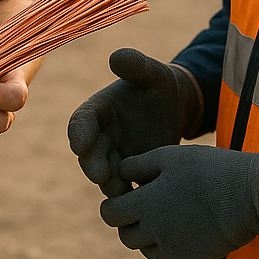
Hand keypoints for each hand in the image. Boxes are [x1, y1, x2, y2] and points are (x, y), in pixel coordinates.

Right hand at [67, 48, 202, 196]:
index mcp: (99, 109)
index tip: (79, 144)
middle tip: (101, 175)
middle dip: (92, 164)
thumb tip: (115, 56)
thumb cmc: (161, 85)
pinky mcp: (132, 174)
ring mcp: (116, 157)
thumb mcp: (152, 73)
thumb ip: (135, 65)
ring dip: (109, 184)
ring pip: (105, 174)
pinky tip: (139, 201)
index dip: (78, 133)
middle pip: (89, 153)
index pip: (81, 121)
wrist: (179, 108)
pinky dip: (129, 196)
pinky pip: (127, 187)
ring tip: (120, 191)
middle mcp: (101, 136)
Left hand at [99, 144, 258, 258]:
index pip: (109, 214)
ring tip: (166, 211)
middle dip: (128, 221)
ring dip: (149, 235)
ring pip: (147, 250)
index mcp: (145, 206)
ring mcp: (175, 251)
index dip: (113, 203)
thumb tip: (119, 173)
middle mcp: (155, 234)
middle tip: (143, 203)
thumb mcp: (168, 156)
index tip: (125, 192)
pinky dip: (171, 244)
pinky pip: (171, 257)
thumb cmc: (207, 169)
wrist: (250, 195)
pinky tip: (185, 223)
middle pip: (126, 236)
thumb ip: (137, 166)